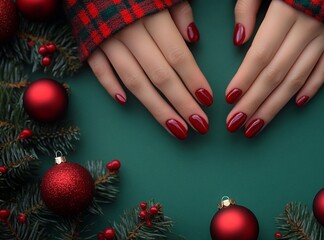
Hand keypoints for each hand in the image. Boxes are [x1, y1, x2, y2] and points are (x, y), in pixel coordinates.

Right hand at [87, 2, 211, 139]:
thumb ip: (180, 11)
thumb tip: (193, 38)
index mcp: (153, 17)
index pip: (178, 55)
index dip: (194, 79)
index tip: (208, 101)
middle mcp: (130, 32)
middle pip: (160, 75)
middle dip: (182, 103)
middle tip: (200, 126)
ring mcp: (107, 40)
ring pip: (134, 80)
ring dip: (156, 107)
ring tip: (175, 128)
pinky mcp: (90, 43)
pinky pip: (99, 69)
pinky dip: (110, 85)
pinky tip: (125, 103)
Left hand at [227, 0, 323, 137]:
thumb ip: (246, 8)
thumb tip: (238, 41)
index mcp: (284, 13)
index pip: (260, 55)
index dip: (244, 79)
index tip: (229, 100)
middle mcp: (306, 29)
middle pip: (276, 74)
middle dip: (254, 102)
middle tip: (236, 125)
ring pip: (298, 78)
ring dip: (276, 105)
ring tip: (257, 125)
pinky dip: (313, 87)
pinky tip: (297, 105)